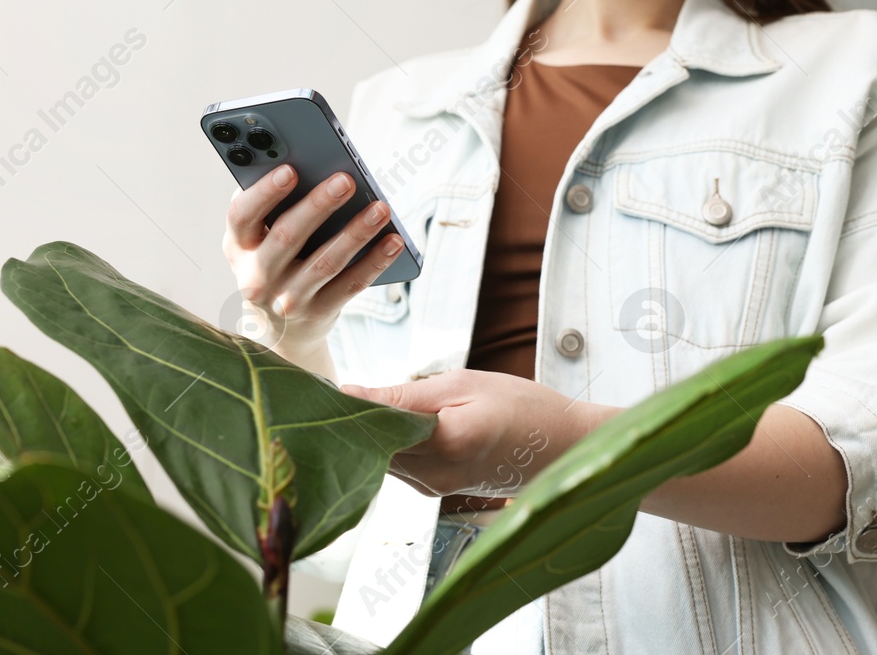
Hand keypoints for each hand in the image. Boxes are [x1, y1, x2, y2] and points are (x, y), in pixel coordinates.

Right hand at [222, 164, 404, 371]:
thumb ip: (273, 208)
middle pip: (287, 236)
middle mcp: (257, 276)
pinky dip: (375, 261)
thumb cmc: (274, 260)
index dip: (264, 193)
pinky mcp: (319, 312)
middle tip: (346, 180)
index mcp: (238, 246)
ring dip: (356, 232)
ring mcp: (287, 299)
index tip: (290, 170)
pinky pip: (351, 284)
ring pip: (325, 262)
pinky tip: (394, 241)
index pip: (242, 215)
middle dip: (318, 206)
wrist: (280, 329)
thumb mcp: (259, 239)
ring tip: (381, 208)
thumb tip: (310, 166)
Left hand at [339, 370, 612, 497]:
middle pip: (370, 449)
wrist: (566, 448)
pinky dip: (390, 442)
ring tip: (348, 400)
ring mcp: (435, 489)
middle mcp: (434, 477)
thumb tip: (348, 395)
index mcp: (443, 445)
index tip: (311, 389)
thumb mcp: (465, 385)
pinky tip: (388, 420)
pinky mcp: (438, 490)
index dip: (340, 409)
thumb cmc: (524, 407)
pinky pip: (399, 465)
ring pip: (382, 458)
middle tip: (317, 390)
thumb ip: (404, 395)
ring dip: (369, 432)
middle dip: (348, 421)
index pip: (372, 428)